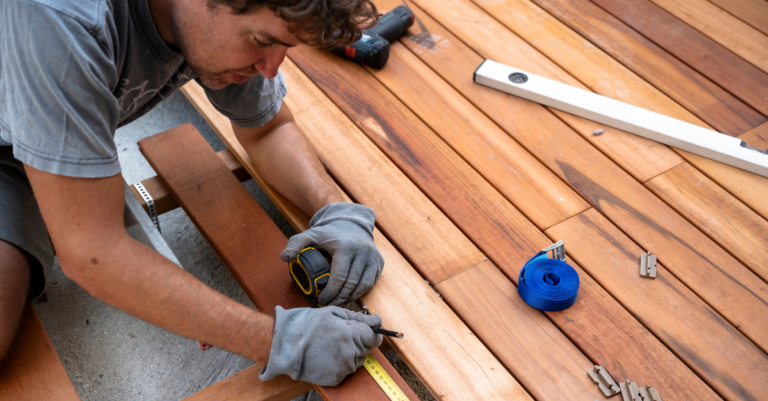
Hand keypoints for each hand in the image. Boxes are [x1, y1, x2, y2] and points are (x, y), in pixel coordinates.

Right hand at [259, 306, 383, 385]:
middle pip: (368, 349)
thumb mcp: (331, 313)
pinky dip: (341, 363)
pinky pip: (346, 370)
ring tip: (331, 344)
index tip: (365, 328)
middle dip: (359, 341)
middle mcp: (349, 354)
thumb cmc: (304, 326)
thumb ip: (357, 318)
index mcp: (350, 335)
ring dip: (351, 353)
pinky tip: (327, 355)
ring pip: (358, 360)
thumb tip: (377, 321)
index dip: (371, 331)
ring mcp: (342, 368)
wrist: (282, 346)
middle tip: (340, 334)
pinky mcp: (335, 379)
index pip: (375, 337)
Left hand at [281, 203, 383, 305]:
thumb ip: (295, 244)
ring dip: (350, 298)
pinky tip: (350, 296)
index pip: (339, 277)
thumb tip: (285, 257)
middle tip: (329, 304)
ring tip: (338, 302)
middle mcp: (362, 252)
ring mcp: (373, 257)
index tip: (321, 299)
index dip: (330, 292)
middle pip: (351, 284)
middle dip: (339, 298)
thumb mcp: (310, 235)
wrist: (351, 223)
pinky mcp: (379, 262)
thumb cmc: (329, 233)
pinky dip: (360, 292)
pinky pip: (371, 283)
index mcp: (345, 247)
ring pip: (363, 286)